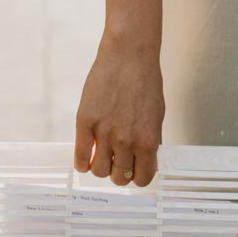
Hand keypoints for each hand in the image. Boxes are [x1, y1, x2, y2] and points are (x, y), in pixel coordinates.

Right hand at [74, 34, 163, 185]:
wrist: (128, 57)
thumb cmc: (145, 83)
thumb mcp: (157, 117)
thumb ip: (150, 142)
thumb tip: (144, 162)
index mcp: (148, 142)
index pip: (142, 178)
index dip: (137, 176)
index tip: (133, 169)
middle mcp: (126, 142)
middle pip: (119, 178)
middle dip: (119, 172)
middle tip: (117, 161)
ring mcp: (104, 133)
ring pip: (99, 171)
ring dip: (101, 167)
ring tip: (102, 155)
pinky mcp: (85, 122)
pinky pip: (81, 157)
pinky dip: (82, 163)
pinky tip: (85, 157)